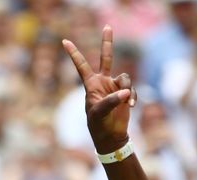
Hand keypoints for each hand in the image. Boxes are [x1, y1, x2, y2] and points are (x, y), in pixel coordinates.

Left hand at [63, 26, 135, 149]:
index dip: (74, 54)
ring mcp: (114, 87)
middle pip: (106, 58)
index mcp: (91, 85)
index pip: (81, 66)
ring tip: (126, 101)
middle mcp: (103, 82)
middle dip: (107, 43)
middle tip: (107, 26)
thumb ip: (111, 101)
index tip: (64, 41)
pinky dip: (132, 96)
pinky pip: (131, 90)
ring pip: (124, 78)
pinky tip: (131, 106)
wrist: (111, 137)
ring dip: (126, 89)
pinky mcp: (125, 94)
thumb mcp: (100, 113)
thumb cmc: (99, 125)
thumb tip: (125, 92)